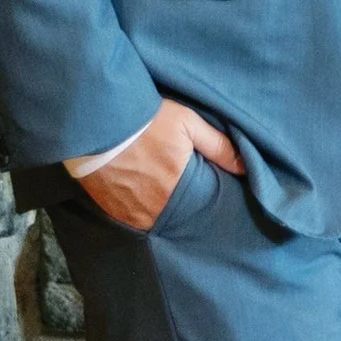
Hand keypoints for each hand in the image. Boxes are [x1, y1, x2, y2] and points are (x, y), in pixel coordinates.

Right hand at [79, 100, 243, 229]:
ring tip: (162, 193)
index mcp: (178, 189)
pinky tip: (142, 195)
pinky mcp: (112, 212)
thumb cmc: (144, 120)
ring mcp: (131, 214)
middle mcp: (155, 208)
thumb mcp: (187, 123)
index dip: (206, 198)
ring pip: (156, 220)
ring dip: (162, 210)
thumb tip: (245, 167)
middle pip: (179, 216)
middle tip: (184, 191)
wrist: (95, 122)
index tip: (207, 189)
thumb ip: (218, 146)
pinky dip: (140, 210)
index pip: (202, 206)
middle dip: (185, 206)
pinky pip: (133, 219)